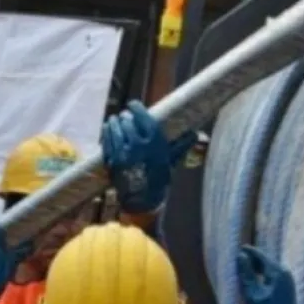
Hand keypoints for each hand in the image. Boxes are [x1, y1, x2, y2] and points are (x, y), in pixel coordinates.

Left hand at [102, 100, 198, 214]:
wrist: (143, 198)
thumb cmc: (160, 177)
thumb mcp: (172, 159)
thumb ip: (182, 144)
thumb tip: (196, 134)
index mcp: (153, 142)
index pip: (141, 116)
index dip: (135, 107)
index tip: (133, 105)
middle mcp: (137, 145)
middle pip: (127, 121)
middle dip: (125, 116)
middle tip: (125, 116)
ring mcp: (122, 153)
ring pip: (115, 128)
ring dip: (114, 122)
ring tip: (114, 120)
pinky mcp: (112, 160)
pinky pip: (107, 140)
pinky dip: (107, 132)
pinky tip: (108, 128)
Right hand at [236, 246, 297, 303]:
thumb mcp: (251, 293)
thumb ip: (246, 273)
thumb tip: (240, 256)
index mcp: (278, 272)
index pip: (262, 257)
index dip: (250, 252)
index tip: (239, 248)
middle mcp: (286, 275)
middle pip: (267, 262)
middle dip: (254, 260)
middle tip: (240, 257)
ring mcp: (289, 283)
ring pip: (270, 270)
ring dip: (258, 269)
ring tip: (245, 267)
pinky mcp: (288, 291)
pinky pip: (274, 278)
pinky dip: (264, 276)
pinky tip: (256, 279)